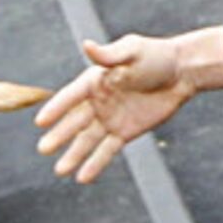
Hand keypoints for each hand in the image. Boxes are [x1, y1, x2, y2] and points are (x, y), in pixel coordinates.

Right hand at [35, 34, 198, 183]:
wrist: (182, 73)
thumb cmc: (156, 56)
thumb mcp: (133, 51)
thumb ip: (109, 54)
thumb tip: (87, 45)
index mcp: (95, 81)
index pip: (71, 96)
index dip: (56, 108)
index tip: (40, 122)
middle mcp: (98, 101)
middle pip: (75, 121)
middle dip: (60, 135)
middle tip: (43, 149)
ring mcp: (110, 119)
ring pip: (87, 140)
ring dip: (74, 155)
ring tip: (60, 170)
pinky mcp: (124, 133)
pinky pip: (107, 150)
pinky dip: (95, 163)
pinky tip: (82, 177)